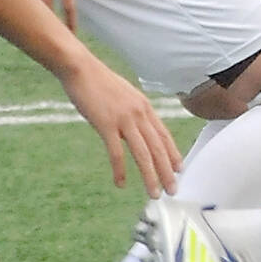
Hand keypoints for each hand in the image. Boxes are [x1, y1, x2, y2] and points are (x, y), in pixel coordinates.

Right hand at [58, 52, 182, 195]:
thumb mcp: (124, 95)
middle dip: (167, 171)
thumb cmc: (99, 83)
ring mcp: (124, 118)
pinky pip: (116, 153)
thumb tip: (137, 126)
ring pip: (143, 153)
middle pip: (158, 147)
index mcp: (144, 106)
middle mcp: (139, 113)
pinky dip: (120, 170)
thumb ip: (133, 111)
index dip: (173, 153)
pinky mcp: (106, 124)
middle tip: (173, 189)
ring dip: (150, 176)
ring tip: (154, 193)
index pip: (164, 134)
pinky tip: (121, 183)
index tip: (179, 169)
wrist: (81, 68)